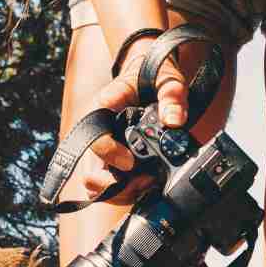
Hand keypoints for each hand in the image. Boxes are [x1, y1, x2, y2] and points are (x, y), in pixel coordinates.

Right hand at [68, 38, 191, 201]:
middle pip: (91, 174)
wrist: (147, 73)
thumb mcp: (167, 80)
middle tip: (145, 182)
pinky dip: (123, 193)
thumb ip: (172, 97)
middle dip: (117, 187)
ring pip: (96, 186)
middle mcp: (97, 133)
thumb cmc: (153, 75)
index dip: (110, 155)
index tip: (131, 162)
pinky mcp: (109, 161)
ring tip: (148, 185)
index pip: (94, 139)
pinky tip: (145, 185)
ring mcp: (101, 150)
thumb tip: (174, 121)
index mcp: (103, 109)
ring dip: (120, 193)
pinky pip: (107, 187)